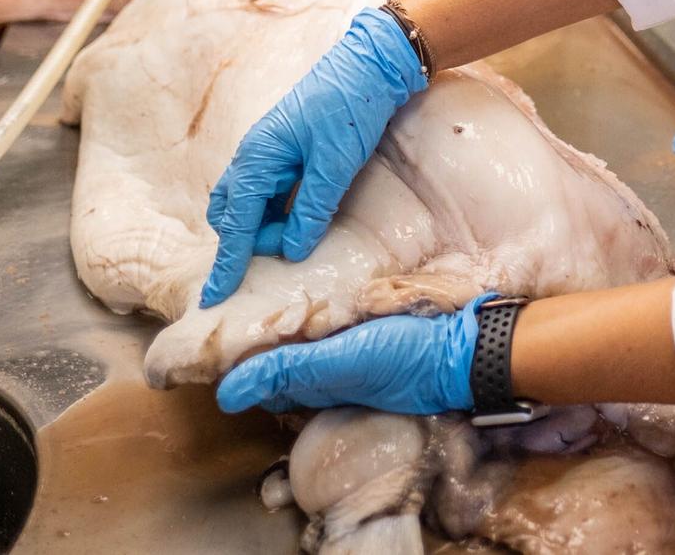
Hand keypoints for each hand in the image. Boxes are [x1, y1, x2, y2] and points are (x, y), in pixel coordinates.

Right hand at [200, 8, 426, 306]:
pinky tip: (302, 216)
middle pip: (234, 216)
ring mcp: (267, 152)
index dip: (227, 264)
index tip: (213, 298)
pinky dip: (278, 210)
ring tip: (300, 232)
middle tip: (293, 246)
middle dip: (251, 241)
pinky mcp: (285, 151)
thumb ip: (313, 208)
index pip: (235, 225)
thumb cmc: (350, 107)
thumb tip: (292, 250)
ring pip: (250, 204)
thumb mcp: (336, 163)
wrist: (369, 63)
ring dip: (266, 225)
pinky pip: (269, 191)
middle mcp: (254, 157)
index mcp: (257, 159)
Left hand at [216, 294, 490, 415]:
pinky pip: (332, 325)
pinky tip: (316, 287)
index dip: (236, 358)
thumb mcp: (338, 362)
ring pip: (305, 341)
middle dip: (258, 336)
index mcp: (315, 386)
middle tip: (233, 292)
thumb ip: (286, 371)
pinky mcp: (370, 333)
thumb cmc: (402, 355)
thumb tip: (224, 395)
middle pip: (281, 359)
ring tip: (264, 280)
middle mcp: (328, 373)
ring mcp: (350, 353)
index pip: (262, 378)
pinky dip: (317, 310)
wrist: (463, 347)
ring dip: (287, 320)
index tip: (211, 327)